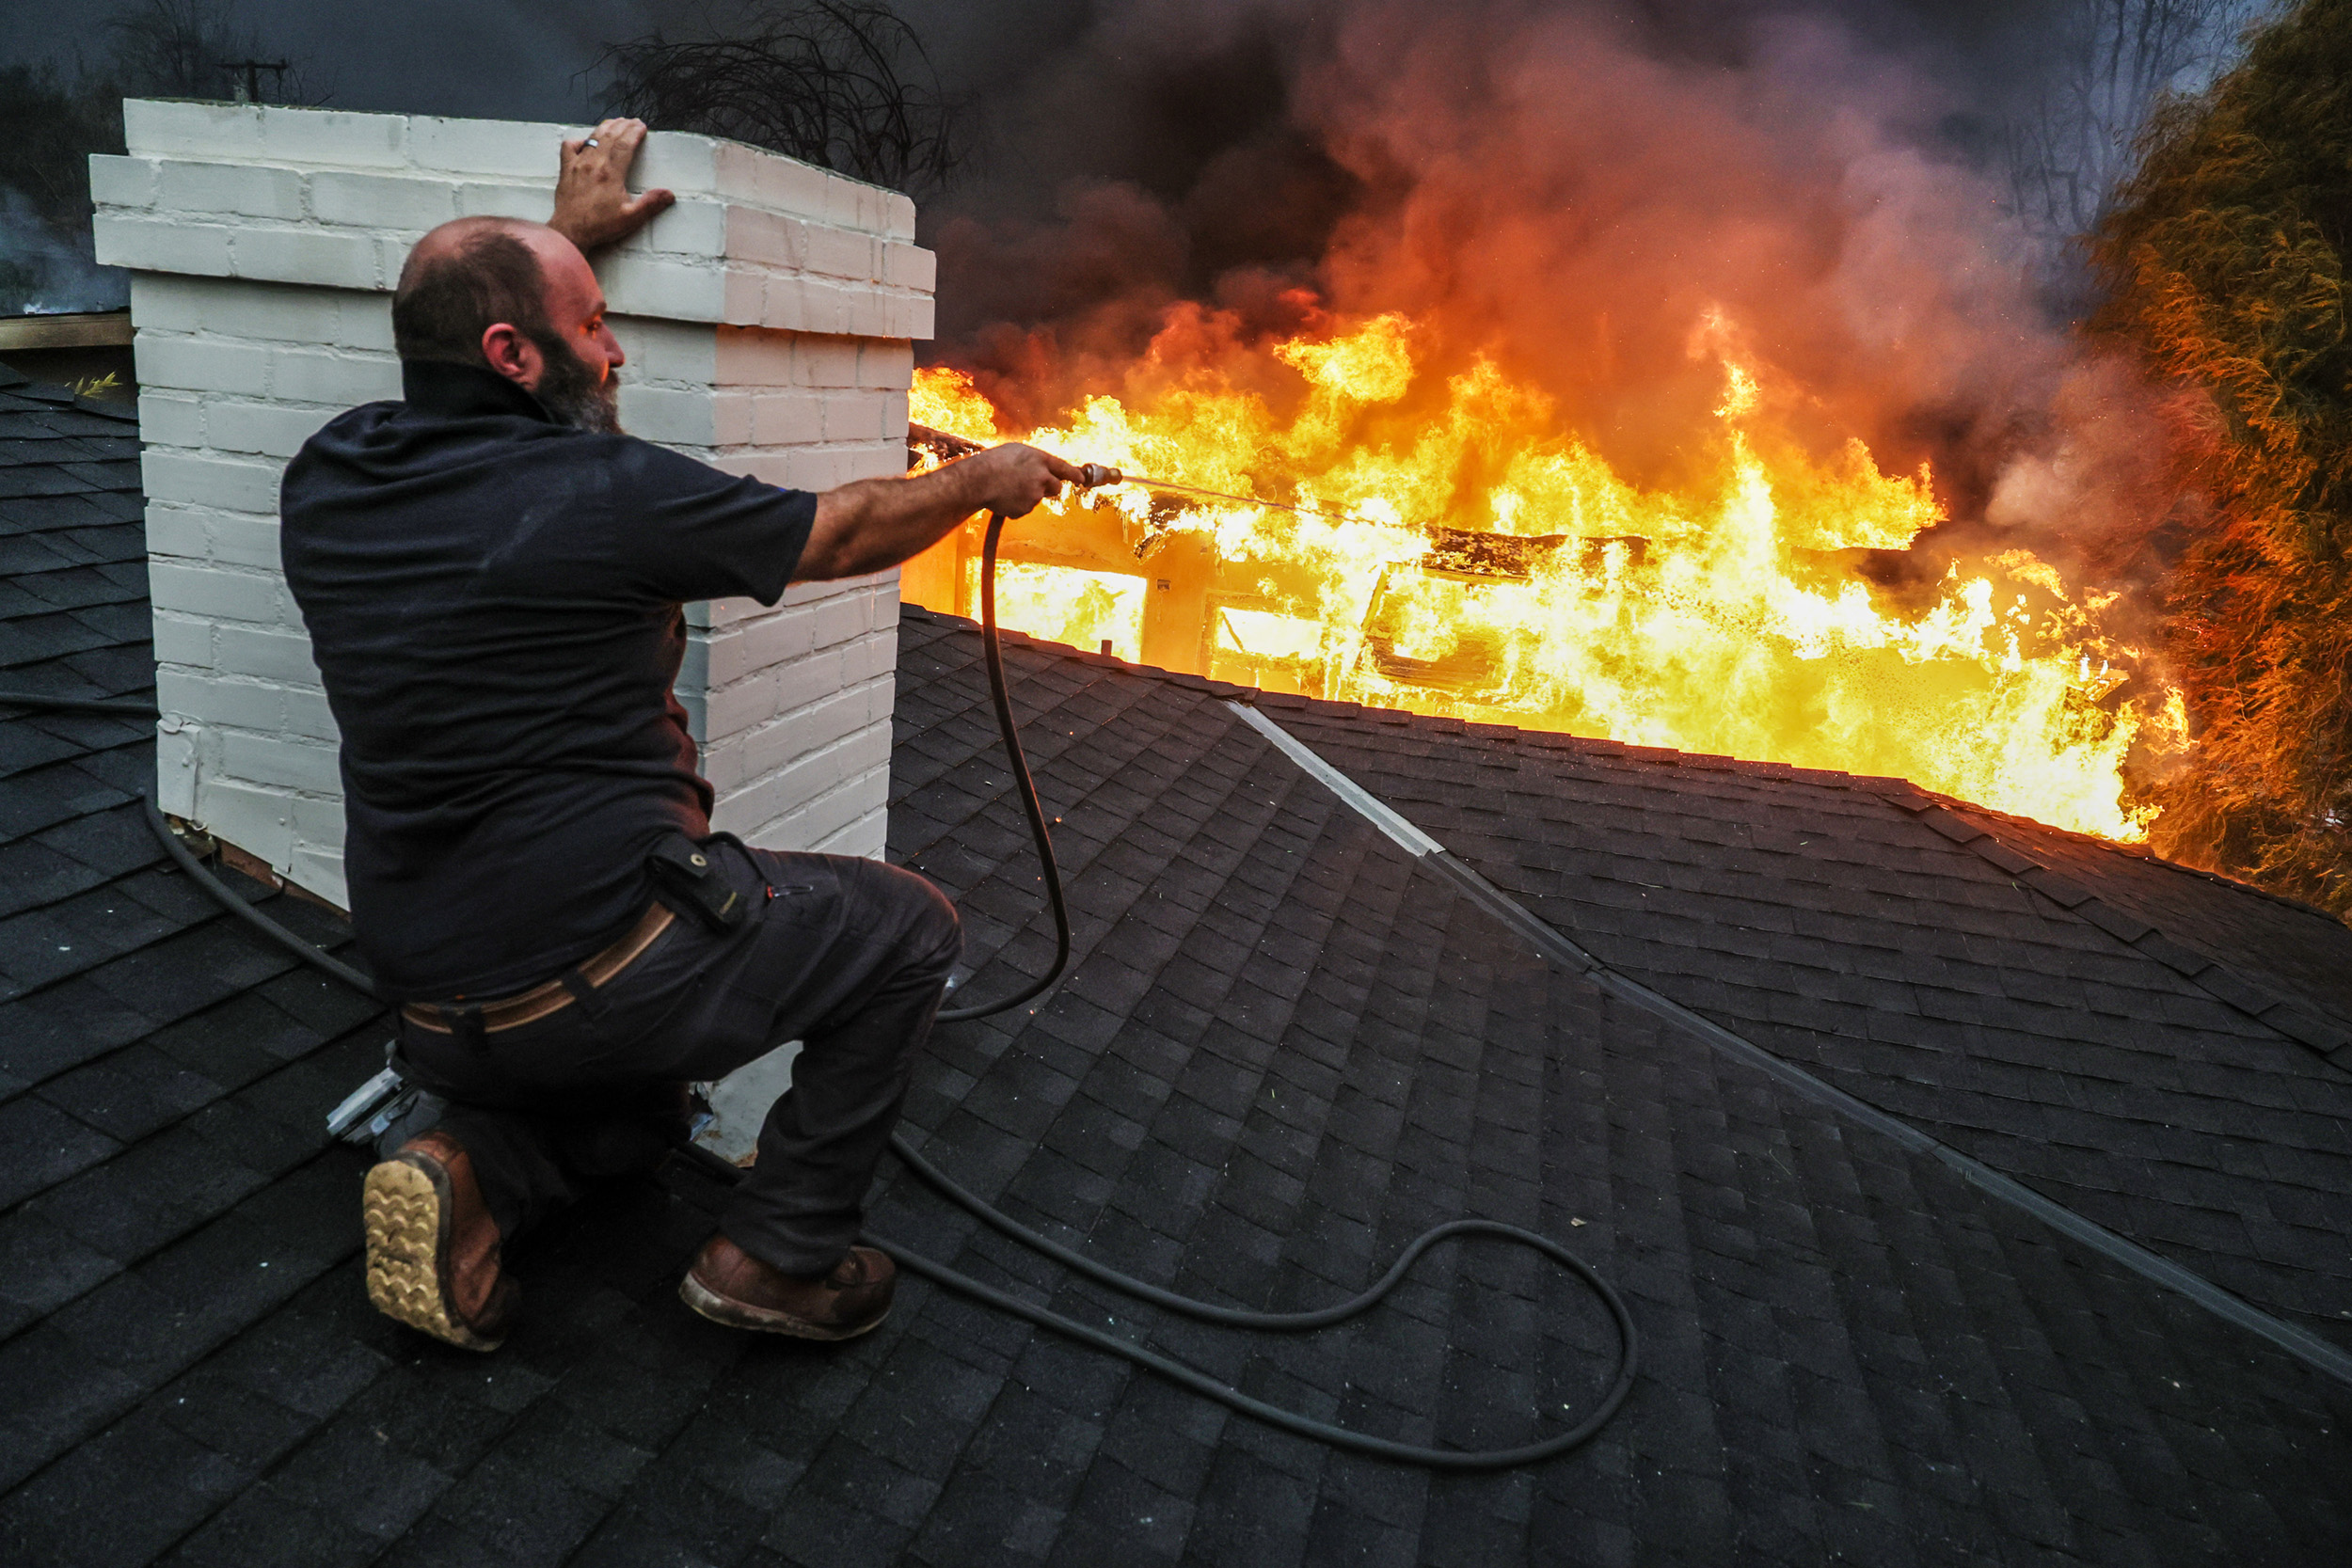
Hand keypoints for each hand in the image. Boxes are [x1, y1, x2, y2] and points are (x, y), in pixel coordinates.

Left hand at [550, 118, 675, 252]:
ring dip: (605, 127)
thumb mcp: (631, 218)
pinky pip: (569, 147)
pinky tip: (585, 141)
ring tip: (615, 122)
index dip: (634, 132)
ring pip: (592, 138)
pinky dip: (578, 140)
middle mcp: (594, 164)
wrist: (571, 232)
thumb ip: (650, 204)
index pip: (625, 145)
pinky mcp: (566, 170)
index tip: (641, 126)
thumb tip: (669, 194)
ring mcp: (578, 165)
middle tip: (632, 121)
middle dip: (623, 125)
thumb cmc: (600, 226)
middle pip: (610, 136)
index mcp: (611, 173)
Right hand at [963, 443, 1084, 518]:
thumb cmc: (993, 462)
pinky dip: (1016, 505)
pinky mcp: (1025, 509)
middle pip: (1056, 487)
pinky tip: (1004, 496)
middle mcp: (1042, 477)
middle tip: (1031, 484)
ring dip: (1027, 494)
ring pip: (1037, 498)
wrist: (977, 480)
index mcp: (1040, 460)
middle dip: (1048, 487)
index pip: (1064, 468)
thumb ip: (1033, 460)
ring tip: (1007, 487)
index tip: (1082, 479)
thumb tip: (1041, 468)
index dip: (1075, 474)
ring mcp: (1035, 495)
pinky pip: (1024, 508)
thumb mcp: (1017, 451)